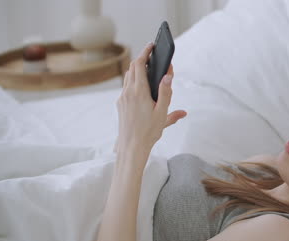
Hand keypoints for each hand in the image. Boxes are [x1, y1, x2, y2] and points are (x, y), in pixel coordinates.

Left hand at [114, 42, 186, 157]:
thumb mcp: (162, 113)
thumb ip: (166, 92)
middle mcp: (128, 92)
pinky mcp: (120, 104)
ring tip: (148, 69)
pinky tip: (142, 88)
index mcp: (139, 92)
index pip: (139, 64)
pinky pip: (126, 87)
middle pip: (132, 67)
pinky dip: (134, 81)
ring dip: (137, 69)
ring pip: (128, 77)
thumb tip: (168, 76)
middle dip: (142, 58)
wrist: (131, 146)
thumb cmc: (149, 132)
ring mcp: (122, 98)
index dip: (145, 52)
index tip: (152, 45)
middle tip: (152, 55)